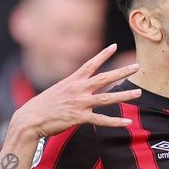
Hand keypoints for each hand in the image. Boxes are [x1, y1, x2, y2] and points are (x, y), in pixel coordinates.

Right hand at [11, 44, 140, 138]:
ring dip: (124, 95)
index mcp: (72, 80)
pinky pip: (101, 120)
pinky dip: (116, 122)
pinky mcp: (79, 117)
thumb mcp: (58, 90)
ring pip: (107, 98)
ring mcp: (80, 103)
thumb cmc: (43, 105)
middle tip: (137, 66)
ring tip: (139, 93)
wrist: (30, 119)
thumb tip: (82, 85)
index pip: (90, 64)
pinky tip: (128, 122)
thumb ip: (73, 87)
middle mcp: (78, 89)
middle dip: (122, 72)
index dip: (103, 55)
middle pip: (104, 78)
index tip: (115, 46)